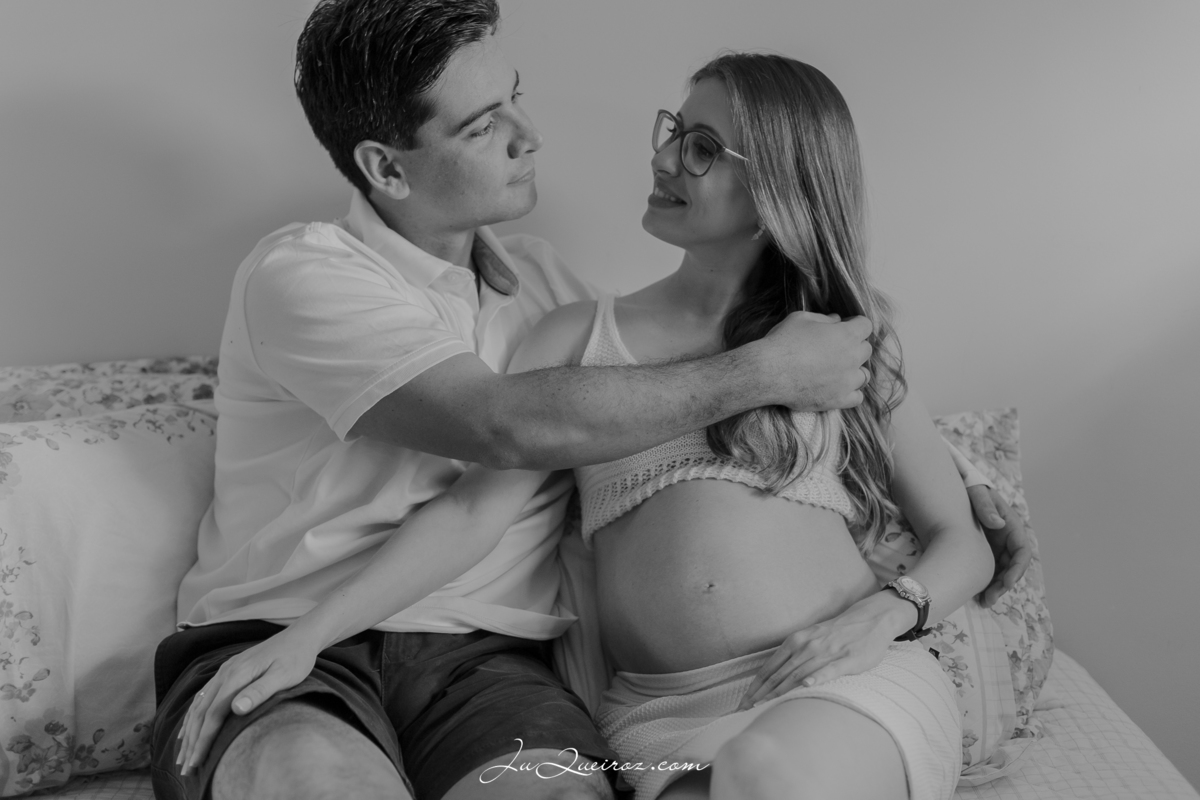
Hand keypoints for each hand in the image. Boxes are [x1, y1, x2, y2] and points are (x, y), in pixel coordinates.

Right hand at [176, 628, 320, 775]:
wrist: (300, 636)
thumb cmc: (296, 658)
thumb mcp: (284, 676)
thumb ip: (260, 691)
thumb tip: (236, 708)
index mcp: (237, 674)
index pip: (213, 713)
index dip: (204, 739)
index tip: (196, 761)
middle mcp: (226, 672)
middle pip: (201, 711)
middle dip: (192, 740)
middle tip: (185, 768)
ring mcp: (225, 670)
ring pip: (199, 703)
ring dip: (189, 729)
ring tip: (183, 753)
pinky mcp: (229, 670)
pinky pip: (204, 695)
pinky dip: (194, 714)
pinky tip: (190, 726)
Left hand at [736, 591, 912, 710]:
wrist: (869, 619)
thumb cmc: (836, 633)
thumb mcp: (809, 638)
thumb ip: (793, 655)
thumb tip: (773, 675)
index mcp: (796, 641)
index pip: (769, 668)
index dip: (754, 687)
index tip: (742, 703)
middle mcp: (806, 646)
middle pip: (778, 674)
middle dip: (760, 694)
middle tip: (744, 710)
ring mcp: (826, 653)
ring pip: (798, 674)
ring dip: (780, 691)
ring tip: (764, 705)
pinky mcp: (847, 659)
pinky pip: (829, 670)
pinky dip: (817, 677)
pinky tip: (806, 685)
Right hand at [757, 312, 872, 410]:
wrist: (769, 372)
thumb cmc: (783, 341)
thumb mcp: (802, 319)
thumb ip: (824, 319)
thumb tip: (836, 320)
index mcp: (846, 335)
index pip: (866, 325)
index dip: (855, 324)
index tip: (844, 326)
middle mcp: (852, 357)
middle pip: (866, 350)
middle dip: (855, 346)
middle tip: (836, 348)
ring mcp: (847, 381)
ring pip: (864, 375)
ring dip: (854, 370)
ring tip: (838, 370)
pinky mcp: (838, 399)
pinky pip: (857, 398)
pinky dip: (851, 392)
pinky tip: (838, 387)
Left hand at [966, 484, 1032, 606]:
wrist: (957, 489)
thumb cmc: (970, 488)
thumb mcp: (977, 493)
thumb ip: (985, 506)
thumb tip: (998, 524)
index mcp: (1011, 525)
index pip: (1021, 552)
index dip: (1017, 569)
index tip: (1008, 583)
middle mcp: (1007, 538)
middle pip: (1012, 566)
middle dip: (1004, 584)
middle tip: (990, 598)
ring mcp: (995, 546)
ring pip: (1001, 571)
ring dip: (995, 587)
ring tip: (983, 601)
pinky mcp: (984, 551)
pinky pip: (988, 568)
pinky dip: (985, 581)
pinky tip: (976, 593)